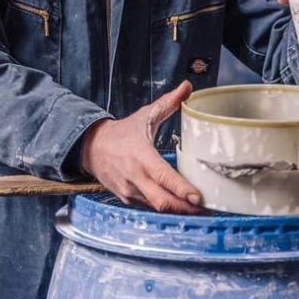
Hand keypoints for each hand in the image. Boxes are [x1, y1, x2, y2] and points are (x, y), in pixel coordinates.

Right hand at [81, 80, 202, 213]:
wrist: (92, 147)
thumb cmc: (122, 133)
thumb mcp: (145, 115)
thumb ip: (168, 102)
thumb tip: (187, 87)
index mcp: (141, 156)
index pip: (163, 177)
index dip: (182, 190)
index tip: (198, 197)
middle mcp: (135, 177)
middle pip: (162, 201)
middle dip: (185, 209)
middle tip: (207, 209)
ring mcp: (130, 191)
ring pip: (156, 208)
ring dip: (177, 211)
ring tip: (198, 210)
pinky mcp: (127, 199)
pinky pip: (148, 208)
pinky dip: (164, 209)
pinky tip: (179, 207)